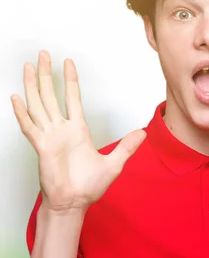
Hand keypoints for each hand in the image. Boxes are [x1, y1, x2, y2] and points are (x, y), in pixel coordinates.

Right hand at [10, 50, 145, 211]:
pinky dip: (22, 112)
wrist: (75, 203)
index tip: (68, 63)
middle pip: (51, 95)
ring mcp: (50, 137)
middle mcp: (61, 130)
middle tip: (43, 54)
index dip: (70, 80)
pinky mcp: (41, 147)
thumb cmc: (89, 186)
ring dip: (33, 86)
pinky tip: (16, 97)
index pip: (72, 98)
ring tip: (29, 67)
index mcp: (77, 131)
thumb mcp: (115, 163)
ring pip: (38, 105)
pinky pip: (29, 126)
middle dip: (47, 75)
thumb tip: (143, 133)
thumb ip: (127, 146)